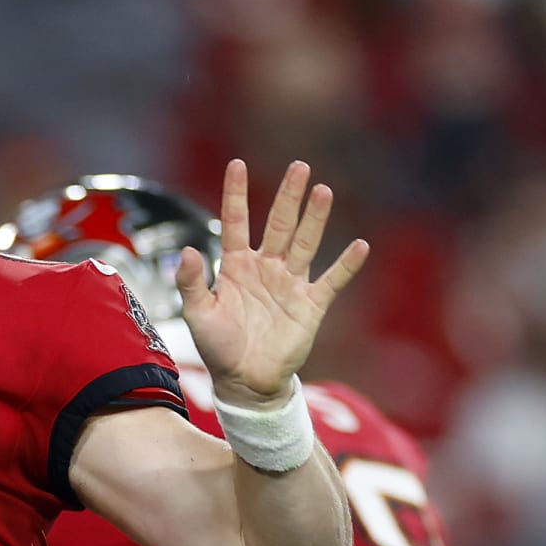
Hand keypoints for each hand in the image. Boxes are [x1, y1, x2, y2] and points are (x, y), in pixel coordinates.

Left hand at [176, 159, 367, 407]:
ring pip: (305, 243)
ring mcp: (290, 284)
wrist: (245, 382)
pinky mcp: (311, 305)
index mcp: (235, 266)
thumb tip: (186, 251)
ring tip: (323, 190)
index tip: (237, 164)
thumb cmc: (218, 347)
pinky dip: (346, 265)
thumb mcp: (197, 315)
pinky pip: (332, 280)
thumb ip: (191, 283)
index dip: (236, 194)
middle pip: (279, 224)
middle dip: (288, 197)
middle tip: (299, 166)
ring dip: (315, 218)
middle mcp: (266, 268)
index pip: (236, 222)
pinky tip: (359, 245)